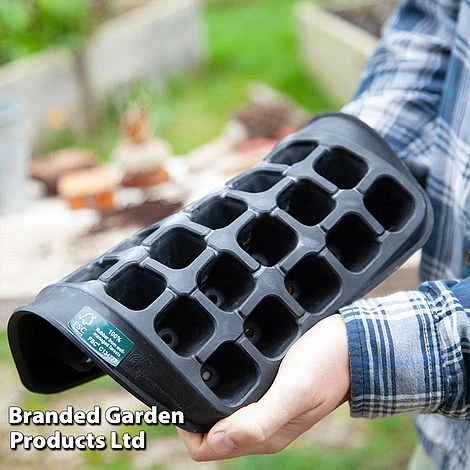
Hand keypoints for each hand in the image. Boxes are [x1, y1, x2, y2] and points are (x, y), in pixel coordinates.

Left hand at [177, 314, 349, 460]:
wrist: (353, 342)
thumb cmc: (328, 364)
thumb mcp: (294, 392)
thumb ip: (258, 420)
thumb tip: (215, 441)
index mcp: (265, 435)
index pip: (208, 448)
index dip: (185, 429)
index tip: (173, 401)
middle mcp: (261, 425)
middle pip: (210, 431)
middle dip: (189, 413)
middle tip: (175, 382)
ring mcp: (264, 406)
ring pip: (219, 412)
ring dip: (201, 398)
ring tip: (188, 371)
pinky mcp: (268, 388)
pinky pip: (234, 394)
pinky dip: (218, 386)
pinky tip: (213, 366)